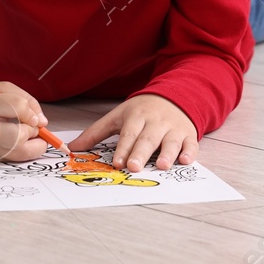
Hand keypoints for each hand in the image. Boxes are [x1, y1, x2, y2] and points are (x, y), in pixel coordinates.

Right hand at [0, 81, 49, 162]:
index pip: (17, 108)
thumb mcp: (2, 90)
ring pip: (21, 152)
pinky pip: (17, 159)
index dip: (31, 112)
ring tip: (26, 134)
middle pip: (19, 137)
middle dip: (32, 132)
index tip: (32, 115)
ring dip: (33, 143)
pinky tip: (19, 142)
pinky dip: (25, 150)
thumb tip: (42, 122)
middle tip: (30, 127)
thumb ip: (26, 100)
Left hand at [71, 94, 198, 171]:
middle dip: (140, 153)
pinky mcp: (188, 134)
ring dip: (167, 153)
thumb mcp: (118, 117)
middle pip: (147, 139)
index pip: (128, 134)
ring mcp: (173, 128)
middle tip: (134, 167)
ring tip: (162, 165)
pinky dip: (189, 152)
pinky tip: (185, 161)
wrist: (174, 96)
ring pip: (170, 141)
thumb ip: (95, 133)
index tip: (117, 162)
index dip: (123, 149)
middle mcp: (155, 122)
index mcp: (136, 117)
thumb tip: (72, 147)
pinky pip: (191, 144)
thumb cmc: (142, 111)